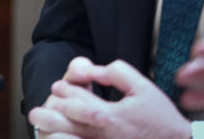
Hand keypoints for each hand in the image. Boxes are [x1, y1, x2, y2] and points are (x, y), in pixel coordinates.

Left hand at [29, 59, 189, 138]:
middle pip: (65, 122)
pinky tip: (62, 136)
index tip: (60, 87)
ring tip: (43, 123)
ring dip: (54, 129)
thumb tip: (94, 71)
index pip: (75, 101)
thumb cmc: (160, 118)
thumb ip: (116, 72)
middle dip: (52, 110)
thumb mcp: (142, 87)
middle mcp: (104, 135)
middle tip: (47, 105)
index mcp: (111, 117)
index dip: (64, 90)